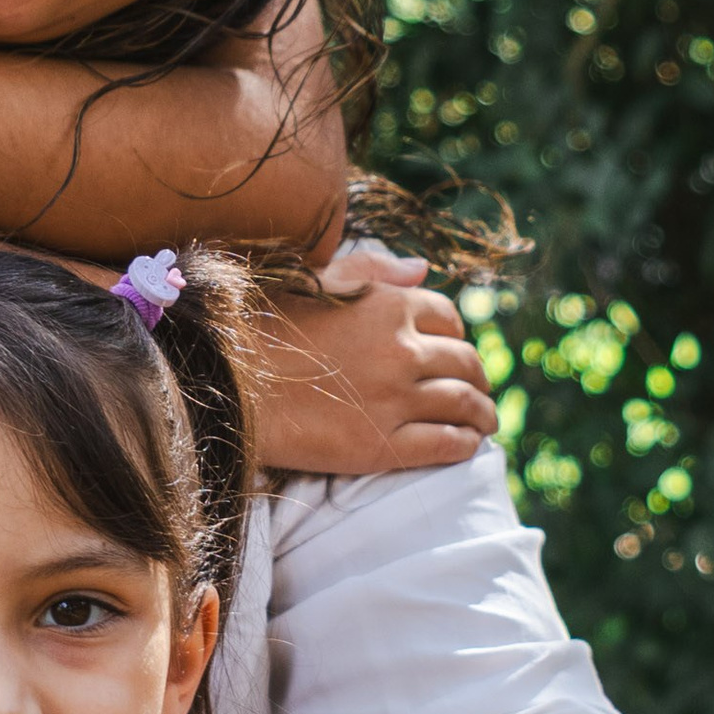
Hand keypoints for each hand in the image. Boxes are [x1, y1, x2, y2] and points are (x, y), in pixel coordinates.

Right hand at [255, 252, 496, 477]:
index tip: (455, 347)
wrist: (226, 384)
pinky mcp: (383, 445)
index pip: (447, 315)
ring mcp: (396, 399)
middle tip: (480, 390)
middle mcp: (402, 349)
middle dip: (478, 377)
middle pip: (465, 361)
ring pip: (464, 405)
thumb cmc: (260, 328)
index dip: (456, 332)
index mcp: (389, 305)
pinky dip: (466, 445)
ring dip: (483, 414)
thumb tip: (421, 267)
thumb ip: (373, 271)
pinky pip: (446, 445)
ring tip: (486, 423)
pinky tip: (468, 447)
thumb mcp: (315, 282)